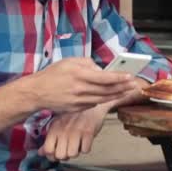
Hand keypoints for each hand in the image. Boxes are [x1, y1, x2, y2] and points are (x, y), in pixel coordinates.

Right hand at [21, 57, 136, 112]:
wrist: (37, 92)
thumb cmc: (53, 74)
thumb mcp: (69, 61)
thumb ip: (87, 63)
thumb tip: (101, 70)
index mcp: (78, 74)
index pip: (104, 77)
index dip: (119, 78)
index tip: (129, 76)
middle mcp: (80, 89)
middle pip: (107, 90)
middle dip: (123, 87)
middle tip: (134, 84)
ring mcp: (78, 101)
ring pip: (102, 99)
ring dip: (117, 95)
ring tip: (127, 91)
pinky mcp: (76, 109)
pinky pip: (93, 104)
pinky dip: (104, 100)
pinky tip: (112, 96)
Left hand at [38, 104, 108, 160]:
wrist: (91, 105)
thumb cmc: (73, 116)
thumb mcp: (58, 125)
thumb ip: (49, 140)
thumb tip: (40, 153)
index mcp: (54, 128)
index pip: (48, 150)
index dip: (52, 156)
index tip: (57, 153)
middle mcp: (63, 130)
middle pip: (60, 155)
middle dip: (65, 155)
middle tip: (68, 148)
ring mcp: (76, 131)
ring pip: (73, 154)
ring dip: (76, 152)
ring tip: (77, 144)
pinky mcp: (88, 132)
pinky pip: (85, 150)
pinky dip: (85, 148)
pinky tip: (85, 141)